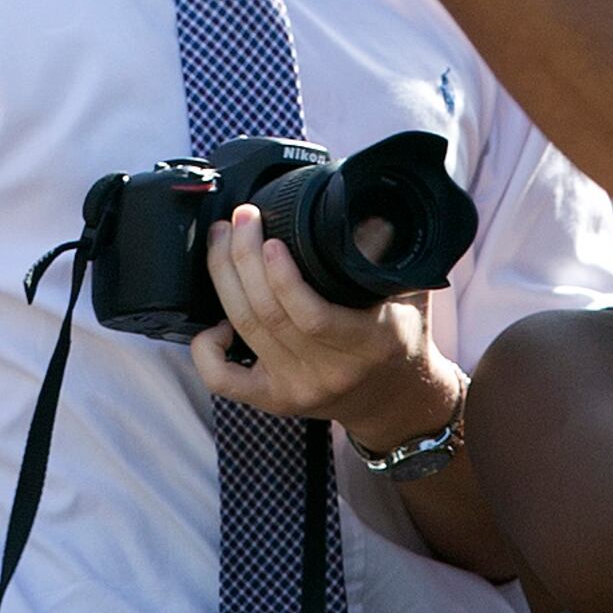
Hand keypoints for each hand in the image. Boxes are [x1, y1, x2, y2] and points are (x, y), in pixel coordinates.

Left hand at [190, 205, 451, 441]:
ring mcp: (298, 389)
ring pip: (245, 329)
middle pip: (267, 314)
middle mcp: (329, 372)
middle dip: (242, 258)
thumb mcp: (406, 295)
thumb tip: (363, 212)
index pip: (312, 315)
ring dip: (224, 278)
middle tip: (239, 220)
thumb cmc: (401, 338)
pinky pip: (223, 379)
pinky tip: (212, 322)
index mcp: (368, 345)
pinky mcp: (274, 400)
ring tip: (222, 240)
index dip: (282, 277)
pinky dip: (206, 348)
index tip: (270, 238)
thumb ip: (382, 258)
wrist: (398, 400)